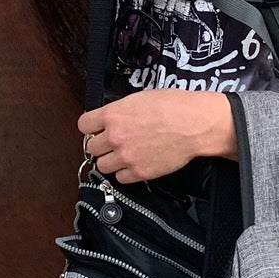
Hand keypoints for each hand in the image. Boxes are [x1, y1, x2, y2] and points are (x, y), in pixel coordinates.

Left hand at [78, 91, 235, 183]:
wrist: (195, 124)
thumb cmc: (173, 106)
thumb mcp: (139, 99)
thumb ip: (119, 112)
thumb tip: (110, 120)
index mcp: (113, 115)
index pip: (83, 125)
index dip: (91, 127)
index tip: (97, 129)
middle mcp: (115, 136)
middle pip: (92, 147)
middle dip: (102, 145)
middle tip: (114, 143)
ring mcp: (126, 156)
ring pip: (102, 165)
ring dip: (111, 160)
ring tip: (125, 154)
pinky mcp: (139, 172)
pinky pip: (120, 178)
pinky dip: (126, 173)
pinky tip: (136, 163)